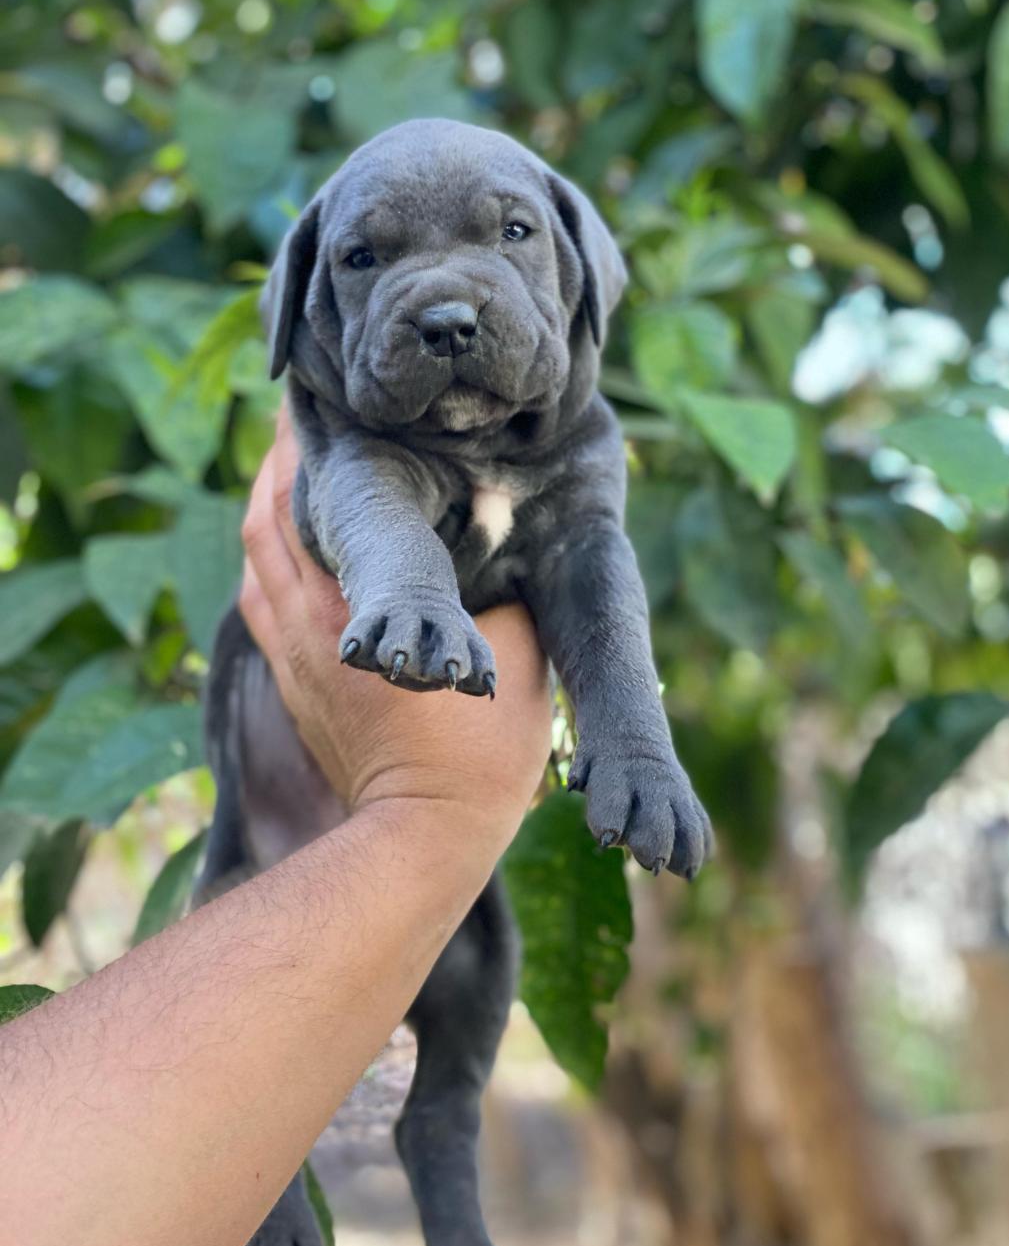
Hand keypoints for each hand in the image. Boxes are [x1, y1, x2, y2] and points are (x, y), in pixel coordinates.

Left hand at [239, 406, 552, 840]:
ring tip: (286, 473)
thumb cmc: (476, 750)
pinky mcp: (294, 693)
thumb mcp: (513, 653)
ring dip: (266, 514)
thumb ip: (499, 591)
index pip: (307, 506)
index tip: (313, 406)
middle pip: (265, 524)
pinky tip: (283, 556)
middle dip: (278, 467)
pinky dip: (267, 566)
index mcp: (354, 608)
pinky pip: (262, 609)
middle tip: (297, 423)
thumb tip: (502, 540)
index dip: (306, 450)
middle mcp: (305, 627)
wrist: (424, 840)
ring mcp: (291, 663)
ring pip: (257, 566)